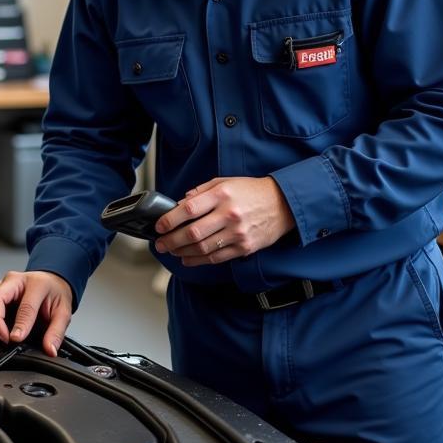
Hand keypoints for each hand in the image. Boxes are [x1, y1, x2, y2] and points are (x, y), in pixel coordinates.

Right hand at [0, 270, 72, 356]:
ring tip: (2, 338)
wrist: (49, 282)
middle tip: (5, 340)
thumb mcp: (63, 312)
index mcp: (36, 283)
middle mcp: (15, 280)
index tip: (15, 339)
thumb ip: (56, 332)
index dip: (20, 325)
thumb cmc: (54, 294)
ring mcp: (1, 284)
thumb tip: (49, 349)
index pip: (25, 306)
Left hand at [153, 176, 295, 265]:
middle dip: (171, 240)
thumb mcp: (224, 182)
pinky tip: (187, 259)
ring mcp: (237, 233)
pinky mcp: (244, 247)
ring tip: (172, 251)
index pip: (188, 209)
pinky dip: (198, 261)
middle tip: (160, 244)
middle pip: (192, 232)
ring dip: (182, 252)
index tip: (159, 226)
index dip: (170, 220)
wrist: (283, 203)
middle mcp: (229, 214)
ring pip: (203, 248)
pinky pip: (217, 258)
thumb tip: (180, 204)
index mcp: (221, 195)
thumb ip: (200, 192)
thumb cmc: (250, 191)